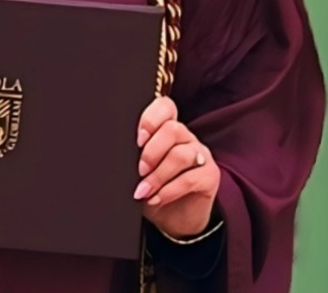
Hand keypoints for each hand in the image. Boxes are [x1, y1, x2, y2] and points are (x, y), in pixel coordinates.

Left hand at [133, 97, 218, 239]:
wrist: (173, 220)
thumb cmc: (152, 191)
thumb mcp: (138, 173)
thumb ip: (134, 158)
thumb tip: (117, 155)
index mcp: (167, 130)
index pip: (165, 107)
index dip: (151, 119)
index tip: (138, 140)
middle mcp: (186, 138)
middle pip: (173, 129)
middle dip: (152, 152)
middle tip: (139, 171)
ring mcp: (201, 155)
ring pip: (181, 154)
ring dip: (158, 175)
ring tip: (144, 191)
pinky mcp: (210, 176)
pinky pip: (190, 178)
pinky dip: (169, 190)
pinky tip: (156, 199)